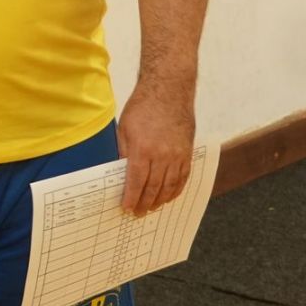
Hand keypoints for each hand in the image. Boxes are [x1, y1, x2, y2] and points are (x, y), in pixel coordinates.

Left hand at [117, 83, 195, 214]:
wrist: (169, 92)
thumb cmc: (142, 107)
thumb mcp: (124, 129)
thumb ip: (123, 152)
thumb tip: (118, 172)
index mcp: (143, 149)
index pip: (136, 181)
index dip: (131, 197)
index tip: (126, 208)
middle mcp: (162, 155)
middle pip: (153, 187)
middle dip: (144, 202)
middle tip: (138, 213)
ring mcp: (177, 155)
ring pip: (170, 185)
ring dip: (160, 200)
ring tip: (151, 208)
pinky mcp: (187, 152)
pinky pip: (183, 177)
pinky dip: (176, 190)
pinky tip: (169, 196)